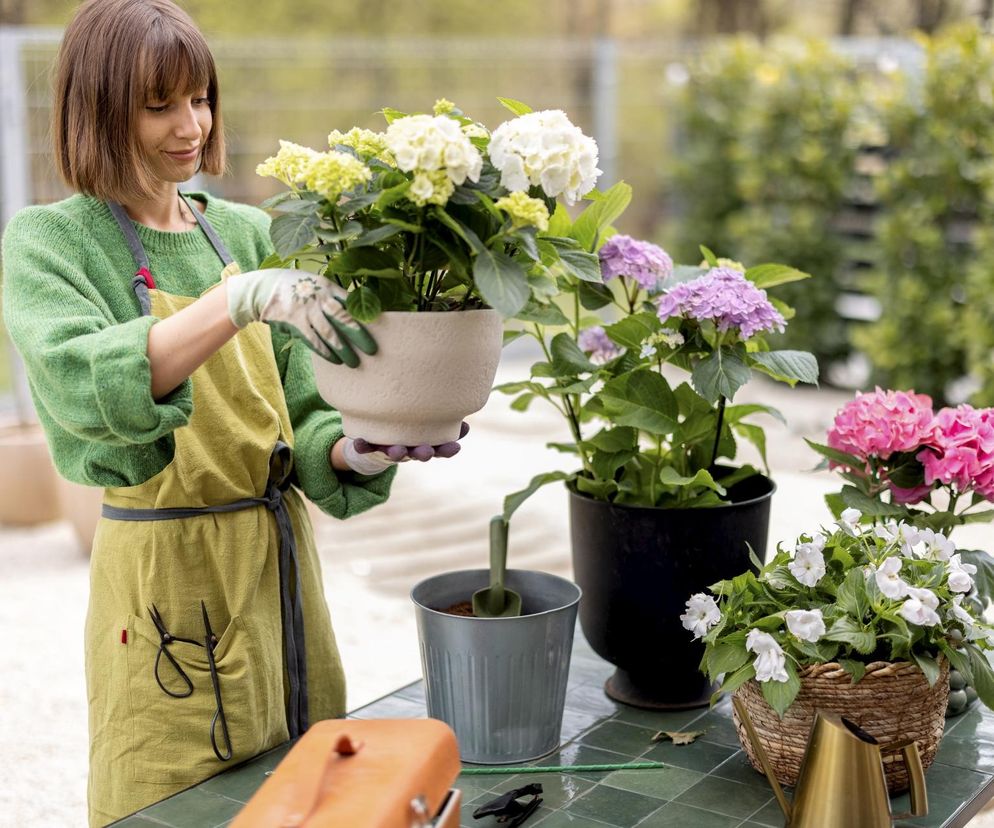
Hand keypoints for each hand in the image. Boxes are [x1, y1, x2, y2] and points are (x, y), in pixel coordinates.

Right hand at [226, 268, 375, 366]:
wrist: (264, 288)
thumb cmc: (296, 287)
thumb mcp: (316, 283)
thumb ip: (333, 296)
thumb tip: (355, 311)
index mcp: (327, 286)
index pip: (350, 302)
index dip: (365, 315)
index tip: (380, 328)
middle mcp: (319, 297)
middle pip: (343, 318)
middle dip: (359, 335)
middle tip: (372, 350)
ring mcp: (306, 310)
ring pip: (329, 333)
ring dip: (343, 349)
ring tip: (354, 362)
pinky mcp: (295, 323)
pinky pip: (313, 341)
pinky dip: (325, 352)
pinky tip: (335, 360)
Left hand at [341, 422, 469, 474]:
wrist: (378, 442)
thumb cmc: (409, 427)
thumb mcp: (427, 422)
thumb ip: (443, 418)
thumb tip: (463, 413)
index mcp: (425, 445)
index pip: (440, 450)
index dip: (447, 450)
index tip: (455, 447)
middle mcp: (409, 450)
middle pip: (419, 454)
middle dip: (423, 454)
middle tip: (426, 451)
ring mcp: (390, 449)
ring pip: (395, 454)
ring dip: (397, 453)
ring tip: (398, 450)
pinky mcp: (371, 447)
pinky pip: (365, 448)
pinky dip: (362, 446)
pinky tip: (358, 442)